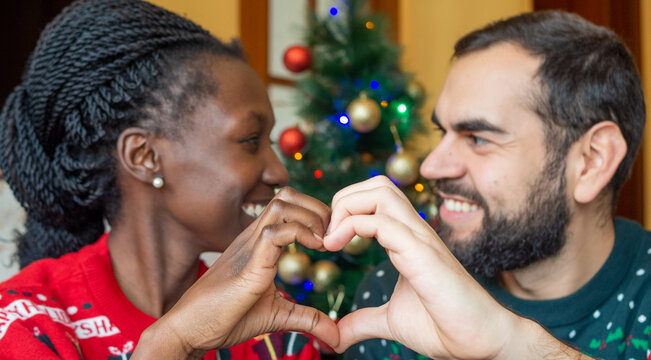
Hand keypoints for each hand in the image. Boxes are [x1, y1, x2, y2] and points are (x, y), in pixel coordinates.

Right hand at [140, 187, 338, 356]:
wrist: (191, 330)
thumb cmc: (226, 318)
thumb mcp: (277, 315)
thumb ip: (307, 318)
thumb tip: (336, 336)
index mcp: (260, 244)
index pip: (289, 205)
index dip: (315, 212)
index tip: (331, 237)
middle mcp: (254, 238)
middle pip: (288, 196)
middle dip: (318, 208)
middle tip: (333, 235)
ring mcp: (250, 247)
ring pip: (281, 205)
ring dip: (311, 217)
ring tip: (324, 242)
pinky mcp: (249, 265)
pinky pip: (273, 233)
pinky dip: (300, 233)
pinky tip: (313, 249)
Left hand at [323, 176, 520, 359]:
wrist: (480, 342)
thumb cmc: (443, 325)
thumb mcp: (390, 320)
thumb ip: (363, 321)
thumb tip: (336, 335)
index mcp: (407, 239)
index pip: (374, 197)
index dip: (344, 211)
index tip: (327, 243)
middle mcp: (414, 231)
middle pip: (377, 184)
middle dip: (343, 200)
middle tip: (328, 237)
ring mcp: (420, 239)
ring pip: (380, 192)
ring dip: (346, 208)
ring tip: (332, 240)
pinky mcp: (423, 254)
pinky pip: (384, 222)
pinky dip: (353, 227)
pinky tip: (339, 248)